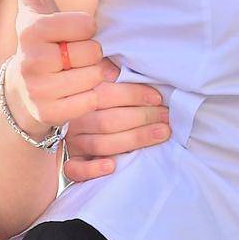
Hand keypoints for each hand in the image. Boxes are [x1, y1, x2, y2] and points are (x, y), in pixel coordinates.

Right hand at [4, 0, 112, 137]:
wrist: (21, 90)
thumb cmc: (39, 41)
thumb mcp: (35, 4)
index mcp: (31, 30)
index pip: (87, 25)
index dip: (86, 29)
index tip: (70, 33)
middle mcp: (30, 60)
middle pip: (93, 52)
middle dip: (90, 55)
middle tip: (71, 57)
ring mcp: (38, 89)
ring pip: (95, 77)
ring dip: (93, 77)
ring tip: (73, 74)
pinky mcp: (50, 113)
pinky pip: (91, 102)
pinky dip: (90, 98)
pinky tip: (74, 93)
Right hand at [60, 63, 170, 183]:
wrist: (73, 128)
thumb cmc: (106, 103)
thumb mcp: (108, 84)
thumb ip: (115, 76)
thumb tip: (132, 70)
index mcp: (82, 96)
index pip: (106, 94)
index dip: (134, 95)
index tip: (158, 98)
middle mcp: (75, 120)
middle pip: (108, 121)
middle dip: (143, 118)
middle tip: (167, 118)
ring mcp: (73, 142)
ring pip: (100, 144)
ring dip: (134, 139)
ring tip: (161, 133)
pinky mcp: (71, 163)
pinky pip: (74, 169)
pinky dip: (92, 169)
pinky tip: (112, 166)